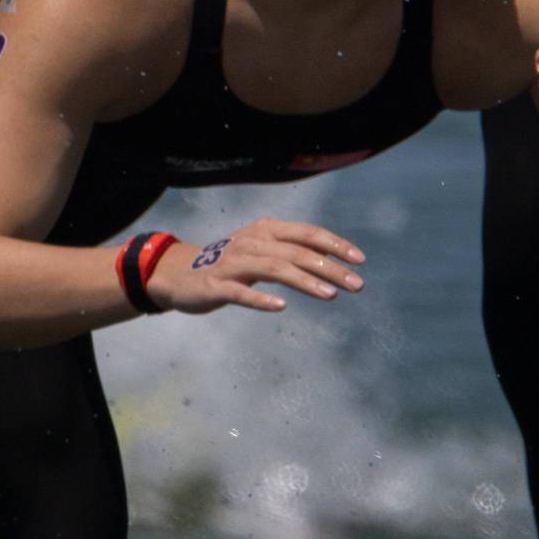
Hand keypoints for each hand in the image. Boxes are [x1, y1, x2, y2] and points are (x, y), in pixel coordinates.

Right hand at [144, 218, 365, 315]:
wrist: (178, 274)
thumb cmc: (230, 264)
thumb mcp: (263, 251)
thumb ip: (292, 252)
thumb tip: (331, 260)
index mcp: (265, 230)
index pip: (307, 233)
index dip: (335, 245)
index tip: (360, 260)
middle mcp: (251, 242)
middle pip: (297, 252)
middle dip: (330, 268)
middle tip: (357, 285)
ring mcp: (233, 263)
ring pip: (274, 269)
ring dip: (305, 281)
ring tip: (330, 295)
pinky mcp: (216, 285)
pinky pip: (240, 293)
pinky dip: (260, 299)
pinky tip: (280, 308)